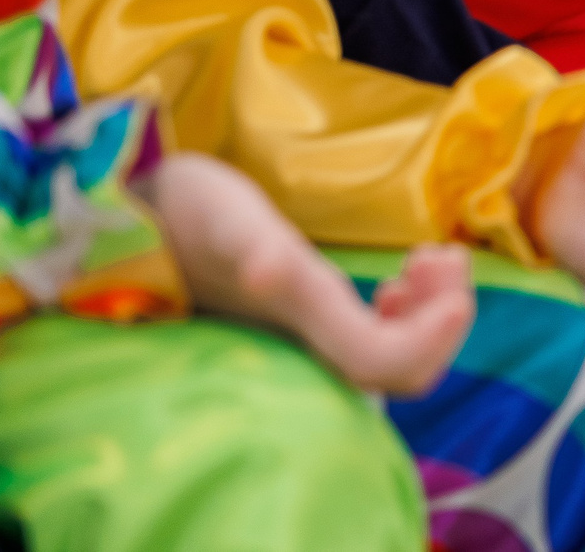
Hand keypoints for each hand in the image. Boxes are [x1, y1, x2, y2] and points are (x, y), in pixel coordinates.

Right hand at [147, 153, 475, 397]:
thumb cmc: (184, 212)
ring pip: (391, 358)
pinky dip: (410, 310)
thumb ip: (250, 246)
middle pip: (399, 372)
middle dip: (442, 318)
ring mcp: (304, 335)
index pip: (380, 362)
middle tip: (441, 259)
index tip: (452, 280)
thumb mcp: (225, 220)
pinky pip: (373, 339)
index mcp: (297, 320)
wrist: (132, 219)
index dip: (431, 336)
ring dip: (432, 311)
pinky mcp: (303, 321)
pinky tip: (403, 278)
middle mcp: (306, 341)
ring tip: (428, 261)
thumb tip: (268, 270)